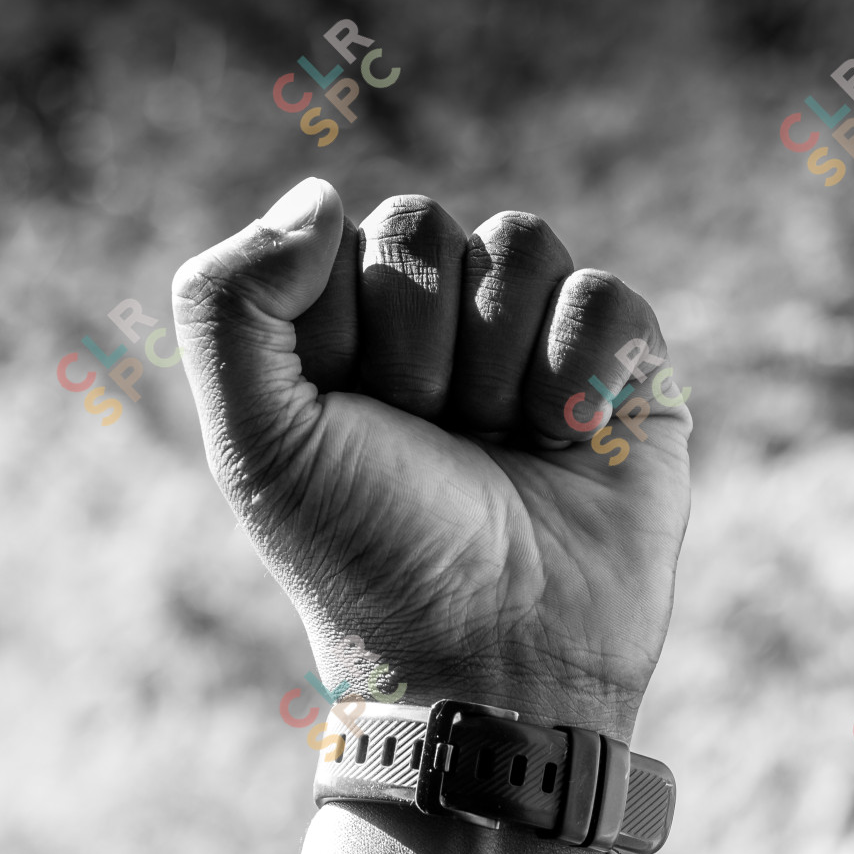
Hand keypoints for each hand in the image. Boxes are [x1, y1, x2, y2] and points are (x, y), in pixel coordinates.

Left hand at [172, 178, 690, 736]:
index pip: (346, 235)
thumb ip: (228, 304)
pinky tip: (566, 445)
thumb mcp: (256, 441)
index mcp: (345, 334)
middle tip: (431, 441)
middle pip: (429, 228)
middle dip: (421, 350)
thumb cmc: (367, 555)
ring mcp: (533, 345)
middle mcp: (440, 329)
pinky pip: (607, 297)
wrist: (491, 659)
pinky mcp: (625, 375)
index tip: (354, 423)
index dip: (347, 329)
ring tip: (500, 448)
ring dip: (499, 366)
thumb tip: (318, 195)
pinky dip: (581, 376)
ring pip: (523, 245)